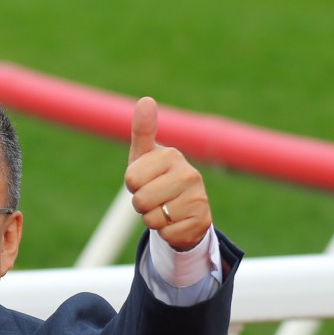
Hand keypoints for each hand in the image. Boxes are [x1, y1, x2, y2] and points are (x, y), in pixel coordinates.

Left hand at [124, 97, 211, 249]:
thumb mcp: (144, 156)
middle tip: (155, 198)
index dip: (133, 185)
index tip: (145, 180)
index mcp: (171, 155)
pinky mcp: (202, 221)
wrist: (183, 210)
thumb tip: (146, 100)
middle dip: (141, 205)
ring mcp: (198, 198)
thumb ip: (142, 130)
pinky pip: (167, 234)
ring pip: (153, 220)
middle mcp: (189, 174)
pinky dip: (166, 233)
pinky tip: (176, 222)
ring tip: (165, 209)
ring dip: (153, 219)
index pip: (131, 179)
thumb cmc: (156, 179)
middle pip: (141, 201)